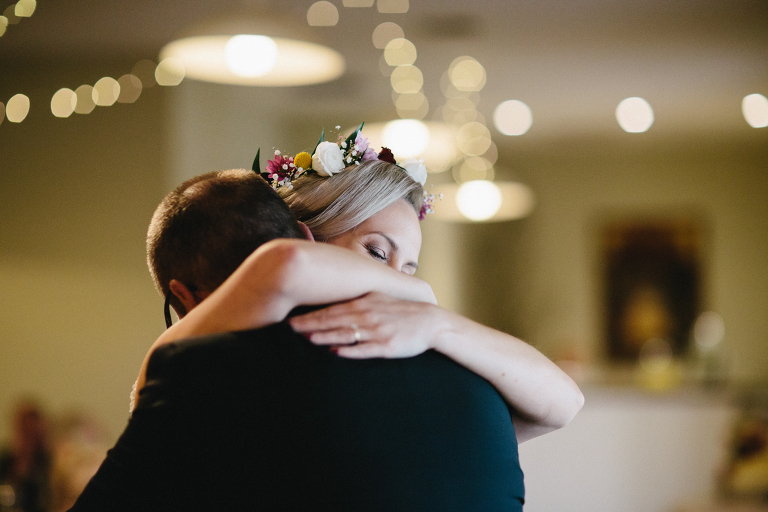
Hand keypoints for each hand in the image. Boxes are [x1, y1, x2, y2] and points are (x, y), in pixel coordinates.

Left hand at [288, 292, 442, 358]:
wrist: (431, 323)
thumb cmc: (402, 312)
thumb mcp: (379, 300)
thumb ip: (357, 302)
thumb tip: (335, 307)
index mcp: (363, 304)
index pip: (330, 310)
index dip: (310, 315)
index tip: (290, 319)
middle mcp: (367, 315)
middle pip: (333, 321)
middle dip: (310, 325)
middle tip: (288, 328)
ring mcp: (376, 331)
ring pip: (345, 334)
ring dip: (325, 336)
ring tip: (306, 338)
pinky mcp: (386, 346)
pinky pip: (364, 350)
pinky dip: (349, 351)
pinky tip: (335, 352)